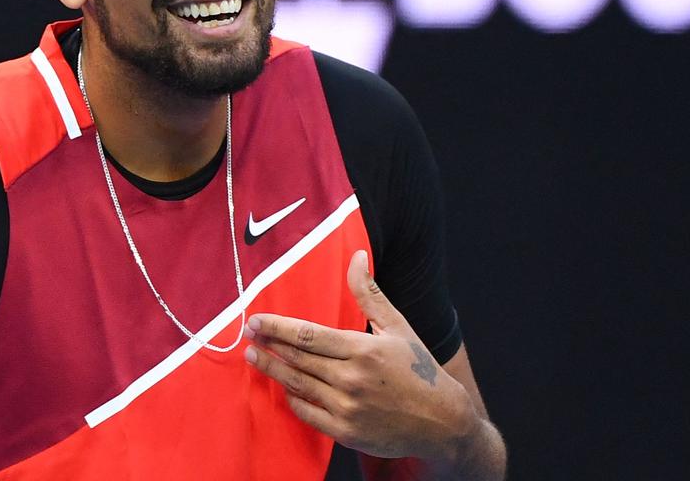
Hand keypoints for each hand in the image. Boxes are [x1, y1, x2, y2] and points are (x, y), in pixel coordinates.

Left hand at [244, 250, 478, 461]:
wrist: (441, 421)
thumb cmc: (419, 370)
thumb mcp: (398, 327)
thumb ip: (369, 294)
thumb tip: (357, 257)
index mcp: (363, 350)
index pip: (309, 335)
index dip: (278, 327)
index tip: (257, 320)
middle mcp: (352, 379)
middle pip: (298, 359)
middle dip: (269, 345)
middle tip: (248, 334)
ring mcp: (347, 408)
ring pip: (298, 384)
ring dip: (272, 370)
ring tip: (254, 358)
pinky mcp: (346, 432)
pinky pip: (308, 414)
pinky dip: (292, 399)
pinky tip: (282, 387)